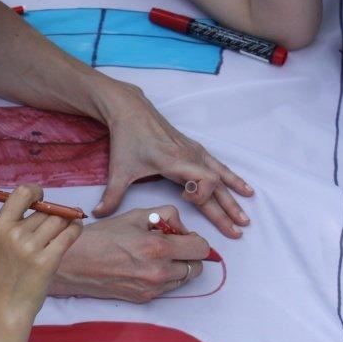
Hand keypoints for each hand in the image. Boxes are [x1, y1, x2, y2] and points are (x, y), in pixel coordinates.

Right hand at [0, 184, 82, 312]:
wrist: (7, 305)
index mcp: (0, 226)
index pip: (23, 193)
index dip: (37, 192)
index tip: (40, 200)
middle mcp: (15, 235)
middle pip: (46, 210)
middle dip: (51, 215)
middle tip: (48, 228)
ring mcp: (31, 249)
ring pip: (59, 220)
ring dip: (65, 222)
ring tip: (60, 231)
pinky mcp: (48, 262)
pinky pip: (69, 235)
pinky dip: (75, 229)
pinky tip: (74, 229)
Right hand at [51, 206, 208, 301]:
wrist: (73, 264)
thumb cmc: (100, 237)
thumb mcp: (134, 215)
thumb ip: (165, 216)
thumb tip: (181, 227)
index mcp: (158, 248)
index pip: (201, 248)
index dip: (194, 239)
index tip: (182, 235)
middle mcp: (159, 272)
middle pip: (198, 267)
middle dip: (189, 254)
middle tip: (171, 246)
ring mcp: (152, 288)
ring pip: (185, 279)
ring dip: (178, 267)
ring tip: (156, 257)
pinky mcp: (144, 298)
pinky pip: (168, 288)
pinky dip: (164, 277)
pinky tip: (145, 267)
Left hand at [90, 79, 253, 237]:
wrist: (131, 110)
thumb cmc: (126, 140)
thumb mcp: (118, 170)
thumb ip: (111, 195)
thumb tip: (96, 215)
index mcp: (174, 161)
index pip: (203, 179)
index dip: (202, 194)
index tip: (188, 201)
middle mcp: (189, 156)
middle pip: (216, 186)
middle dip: (226, 210)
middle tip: (237, 231)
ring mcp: (194, 151)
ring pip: (221, 178)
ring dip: (233, 199)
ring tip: (245, 217)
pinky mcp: (195, 148)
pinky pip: (219, 166)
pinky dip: (233, 179)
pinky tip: (246, 190)